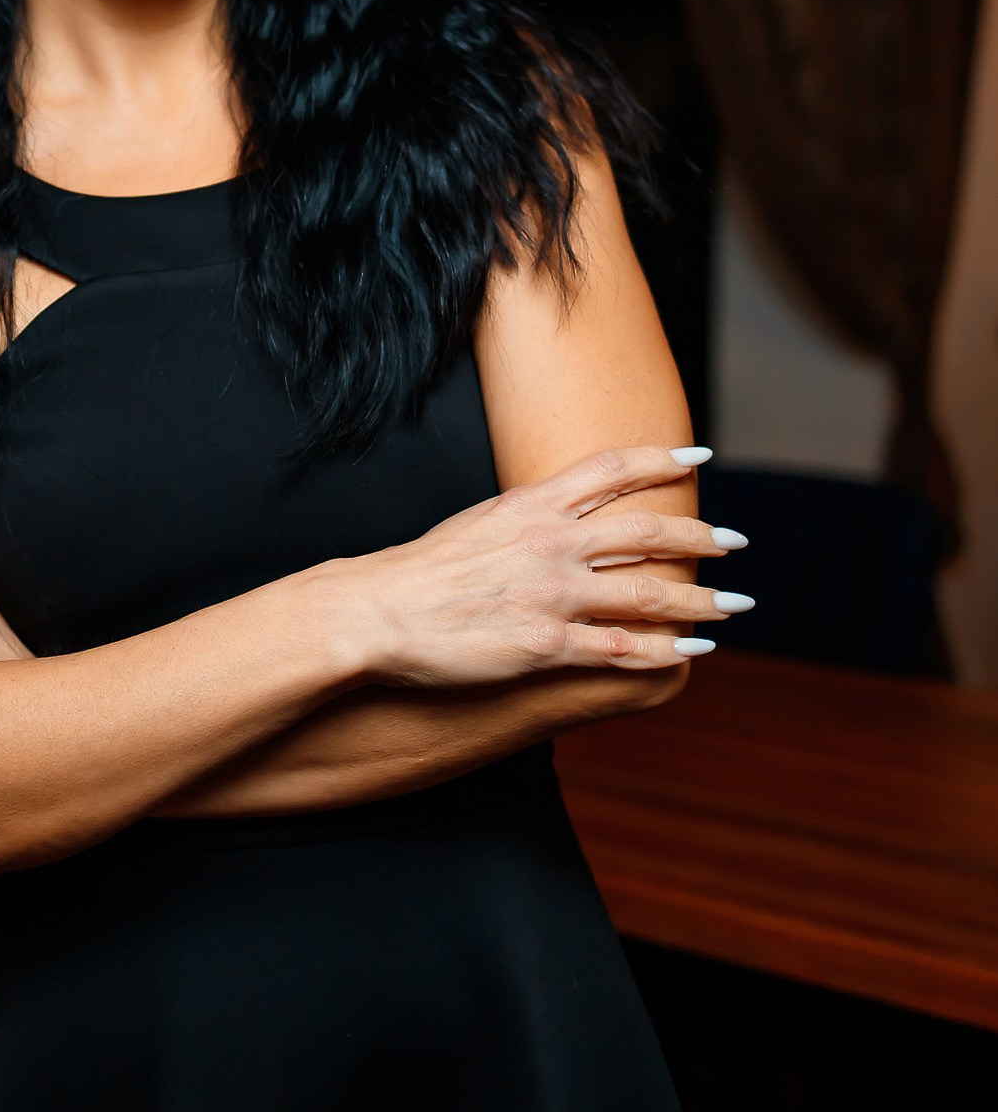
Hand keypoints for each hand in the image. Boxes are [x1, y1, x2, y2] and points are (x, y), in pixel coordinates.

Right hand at [345, 444, 751, 688]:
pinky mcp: (545, 645)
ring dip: (699, 600)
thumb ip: (525, 518)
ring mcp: (551, 595)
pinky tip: (690, 652)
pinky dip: (663, 651)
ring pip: (646, 594)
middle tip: (735, 542)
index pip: (610, 470)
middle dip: (700, 537)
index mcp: (530, 505)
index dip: (660, 461)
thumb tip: (556, 515)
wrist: (376, 612)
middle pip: (645, 533)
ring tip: (733, 604)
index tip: (700, 459)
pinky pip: (618, 648)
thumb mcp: (477, 522)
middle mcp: (550, 543)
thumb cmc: (418, 571)